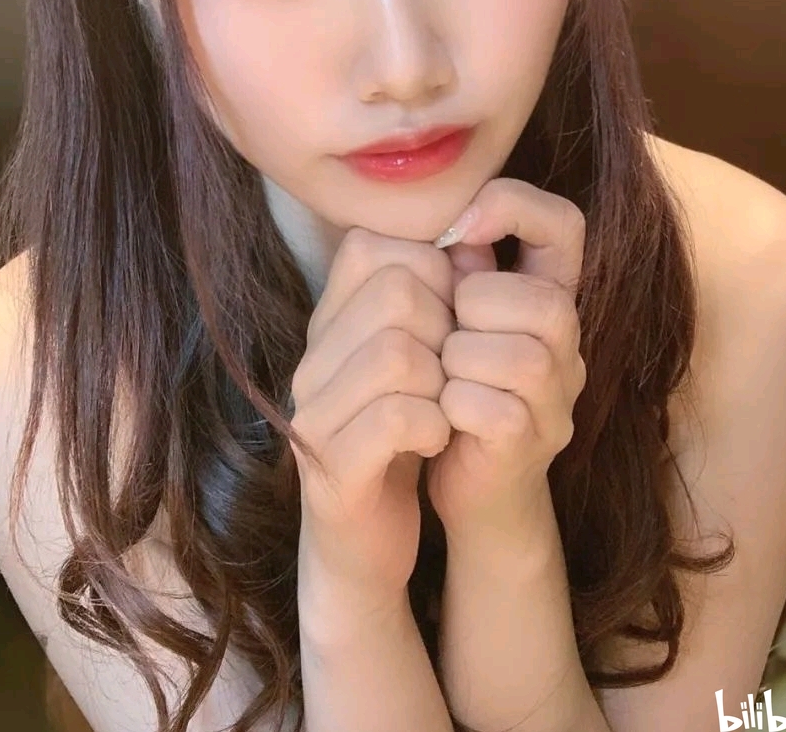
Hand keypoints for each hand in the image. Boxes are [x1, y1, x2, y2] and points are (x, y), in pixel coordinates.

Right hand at [288, 227, 456, 603]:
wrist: (364, 543)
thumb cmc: (401, 438)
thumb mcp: (418, 360)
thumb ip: (436, 301)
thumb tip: (475, 242)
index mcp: (327, 324)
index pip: (372, 246)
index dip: (431, 272)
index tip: (448, 317)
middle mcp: (311, 359)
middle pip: (396, 293)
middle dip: (445, 327)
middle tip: (451, 370)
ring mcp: (314, 413)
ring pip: (398, 352)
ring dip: (443, 381)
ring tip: (444, 406)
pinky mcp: (331, 468)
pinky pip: (397, 418)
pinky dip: (434, 426)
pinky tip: (436, 440)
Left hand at [425, 177, 587, 533]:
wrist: (472, 487)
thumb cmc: (457, 384)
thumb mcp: (458, 316)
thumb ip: (459, 268)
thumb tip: (445, 228)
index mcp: (551, 295)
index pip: (566, 223)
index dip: (514, 208)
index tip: (457, 230)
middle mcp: (570, 343)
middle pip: (541, 300)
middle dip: (474, 309)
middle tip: (445, 334)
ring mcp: (559, 398)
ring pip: (518, 356)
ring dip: (459, 361)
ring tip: (441, 375)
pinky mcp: (531, 444)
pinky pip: (490, 407)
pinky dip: (452, 405)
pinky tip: (440, 412)